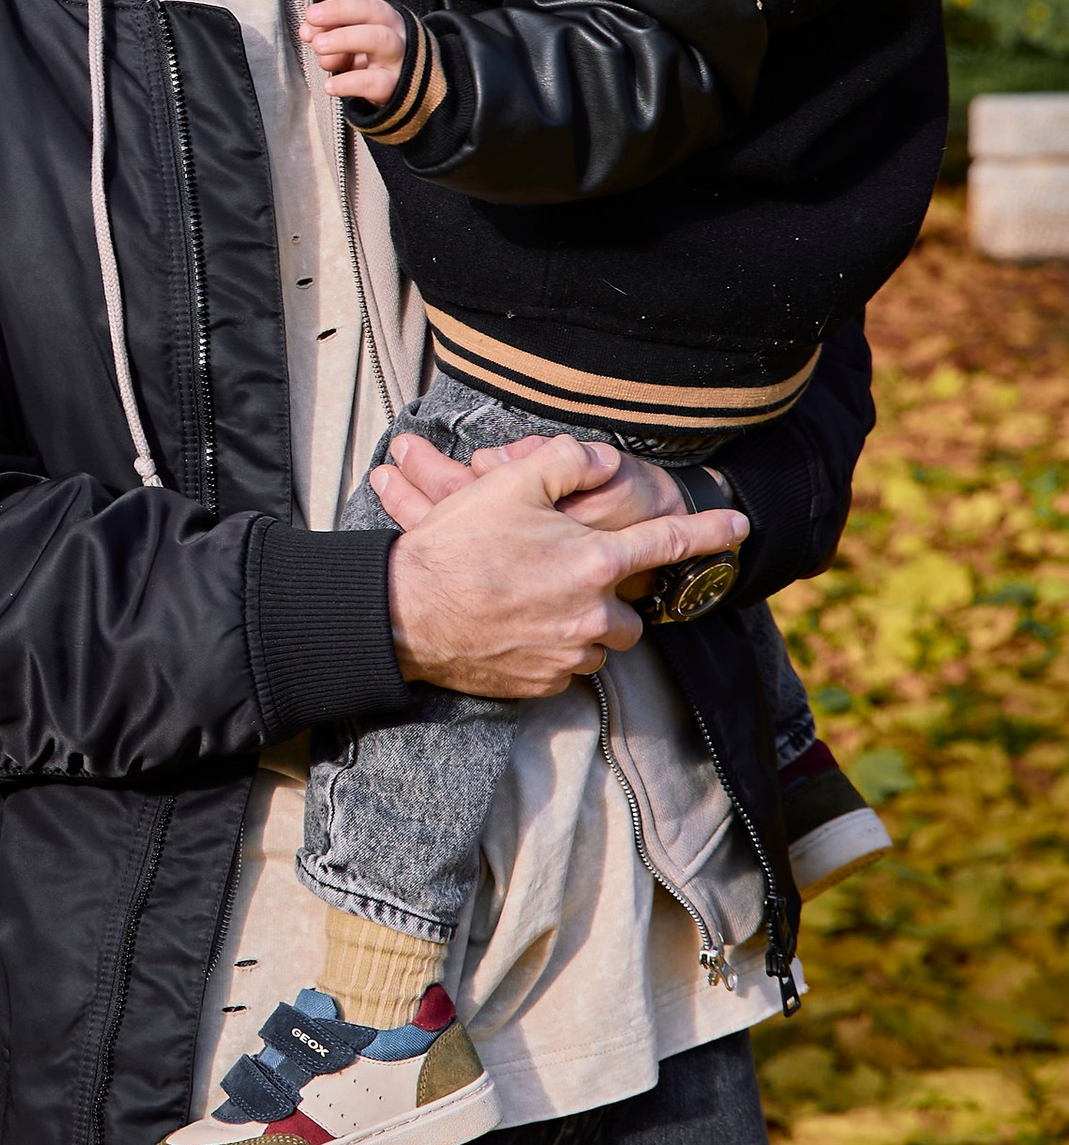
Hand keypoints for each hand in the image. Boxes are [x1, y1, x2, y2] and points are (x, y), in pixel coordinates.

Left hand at [303, 0, 410, 108]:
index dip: (335, 7)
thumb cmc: (374, 63)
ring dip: (345, 41)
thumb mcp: (351, 46)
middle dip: (341, 16)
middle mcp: (395, 33)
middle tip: (315, 33)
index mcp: (384, 19)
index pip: (362, 4)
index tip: (311, 15)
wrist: (403, 95)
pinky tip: (331, 85)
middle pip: (375, 13)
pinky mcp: (396, 87)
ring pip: (381, 40)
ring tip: (321, 54)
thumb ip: (330, 35)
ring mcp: (399, 59)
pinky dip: (350, 83)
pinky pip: (376, 82)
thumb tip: (308, 32)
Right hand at [383, 438, 746, 696]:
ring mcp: (568, 653)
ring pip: (600, 642)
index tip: (740, 526)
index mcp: (594, 561)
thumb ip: (568, 461)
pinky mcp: (542, 682)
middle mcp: (592, 613)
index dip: (709, 531)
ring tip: (538, 603)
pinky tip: (517, 628)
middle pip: (633, 612)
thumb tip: (604, 461)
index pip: (670, 543)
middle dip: (613, 596)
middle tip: (571, 578)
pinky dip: (553, 649)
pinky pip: (566, 667)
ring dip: (584, 625)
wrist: (405, 612)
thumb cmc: (456, 545)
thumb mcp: (509, 483)